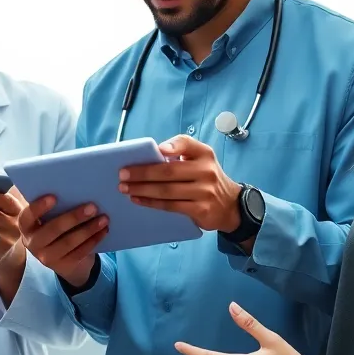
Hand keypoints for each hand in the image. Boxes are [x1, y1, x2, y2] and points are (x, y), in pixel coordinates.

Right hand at [17, 195, 108, 286]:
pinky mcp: (62, 267)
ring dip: (88, 229)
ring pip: (69, 242)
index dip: (39, 207)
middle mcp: (32, 243)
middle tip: (92, 207)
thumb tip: (77, 191)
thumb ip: (56, 208)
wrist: (63, 259)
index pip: (27, 216)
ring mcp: (46, 258)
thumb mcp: (50, 219)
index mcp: (26, 227)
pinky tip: (104, 231)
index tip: (54, 197)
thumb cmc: (56, 228)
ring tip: (104, 218)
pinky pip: (80, 252)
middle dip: (73, 217)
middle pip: (52, 230)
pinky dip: (93, 240)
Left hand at [119, 135, 241, 231]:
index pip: (187, 144)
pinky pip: (170, 206)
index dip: (173, 146)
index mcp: (204, 154)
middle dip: (142, 173)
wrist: (231, 205)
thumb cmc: (206, 178)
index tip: (158, 150)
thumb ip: (180, 152)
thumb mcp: (200, 159)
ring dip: (142, 190)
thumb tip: (152, 153)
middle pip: (168, 171)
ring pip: (166, 191)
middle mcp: (206, 171)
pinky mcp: (200, 210)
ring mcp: (204, 192)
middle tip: (122, 174)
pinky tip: (138, 200)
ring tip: (125, 188)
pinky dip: (151, 203)